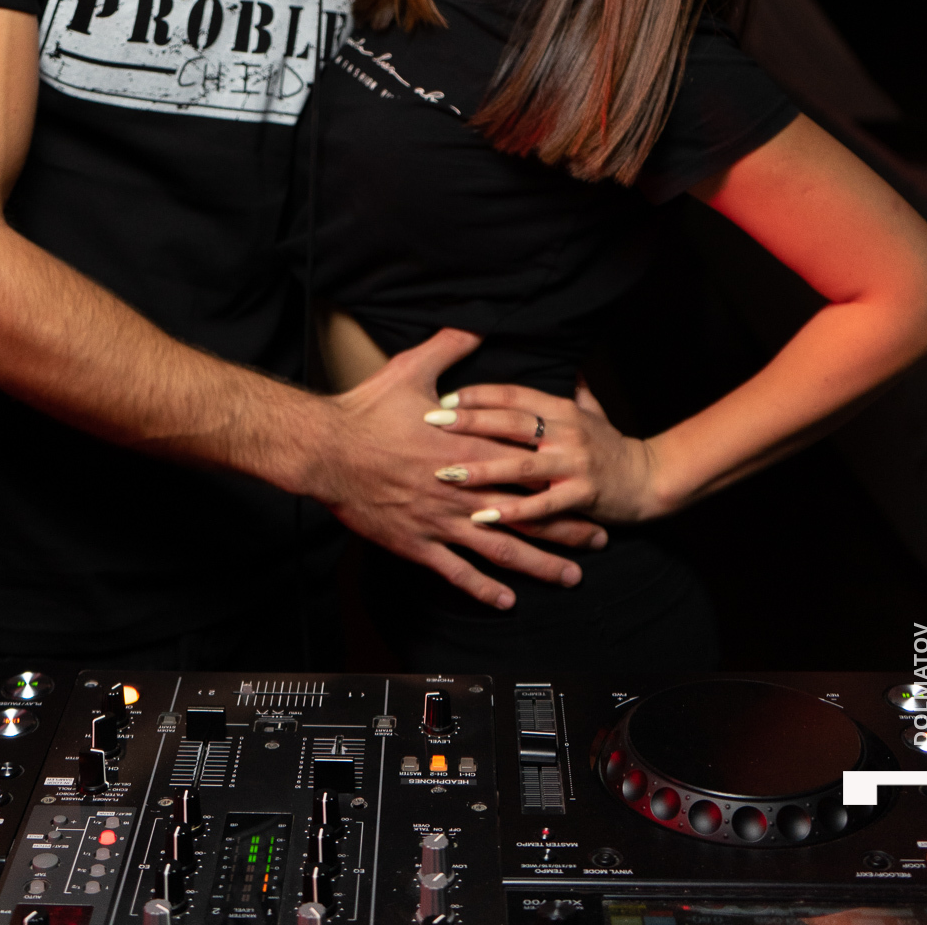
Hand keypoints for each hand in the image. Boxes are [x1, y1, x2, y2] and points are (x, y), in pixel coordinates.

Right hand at [309, 329, 608, 610]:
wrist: (325, 449)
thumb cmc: (366, 409)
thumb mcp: (411, 369)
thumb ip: (450, 347)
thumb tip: (476, 325)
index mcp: (468, 446)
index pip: (529, 464)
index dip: (564, 475)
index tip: (592, 482)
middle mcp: (463, 488)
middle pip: (529, 513)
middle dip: (568, 527)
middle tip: (600, 537)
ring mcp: (441, 520)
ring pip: (502, 549)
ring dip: (540, 565)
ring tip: (571, 577)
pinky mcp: (417, 543)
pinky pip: (458, 572)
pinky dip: (484, 589)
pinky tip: (507, 601)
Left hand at [422, 376, 660, 527]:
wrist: (651, 479)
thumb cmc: (612, 445)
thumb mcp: (591, 408)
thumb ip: (570, 387)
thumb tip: (558, 359)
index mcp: (562, 409)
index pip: (513, 396)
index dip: (478, 395)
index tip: (443, 398)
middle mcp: (566, 432)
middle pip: (511, 423)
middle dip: (468, 422)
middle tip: (431, 422)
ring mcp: (574, 464)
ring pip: (521, 465)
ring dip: (482, 469)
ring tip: (447, 473)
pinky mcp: (582, 496)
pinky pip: (541, 506)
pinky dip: (512, 512)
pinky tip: (483, 516)